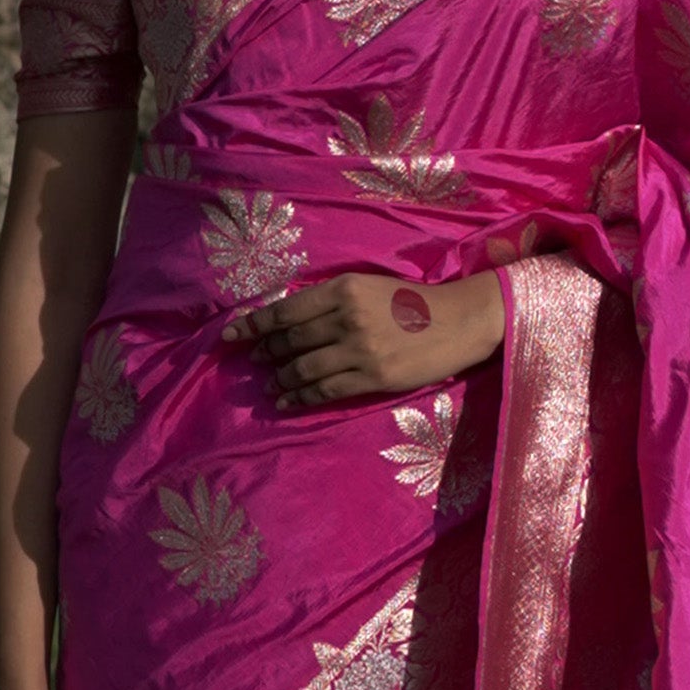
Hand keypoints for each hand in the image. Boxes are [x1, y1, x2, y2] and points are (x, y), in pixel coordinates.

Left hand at [223, 268, 507, 409]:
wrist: (459, 320)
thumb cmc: (412, 302)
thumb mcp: (368, 287)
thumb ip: (332, 300)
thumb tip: (289, 319)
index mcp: (343, 290)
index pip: (285, 311)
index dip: (253, 326)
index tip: (229, 336)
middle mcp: (347, 317)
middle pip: (291, 341)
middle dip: (266, 354)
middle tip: (255, 362)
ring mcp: (360, 350)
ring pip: (304, 369)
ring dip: (281, 379)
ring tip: (271, 385)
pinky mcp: (374, 377)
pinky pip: (326, 391)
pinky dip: (301, 398)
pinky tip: (288, 402)